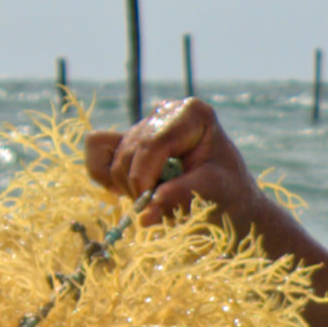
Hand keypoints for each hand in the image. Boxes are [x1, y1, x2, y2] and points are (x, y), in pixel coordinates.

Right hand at [82, 95, 261, 223]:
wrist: (230, 201)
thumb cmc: (229, 193)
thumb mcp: (214, 194)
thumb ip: (181, 198)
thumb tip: (145, 214)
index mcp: (191, 114)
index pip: (152, 142)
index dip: (144, 177)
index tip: (150, 205)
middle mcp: (166, 112)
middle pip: (130, 151)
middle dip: (138, 186)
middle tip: (160, 209)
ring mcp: (146, 124)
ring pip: (114, 157)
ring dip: (127, 186)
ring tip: (155, 199)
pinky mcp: (130, 140)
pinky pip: (97, 148)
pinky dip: (103, 174)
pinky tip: (125, 191)